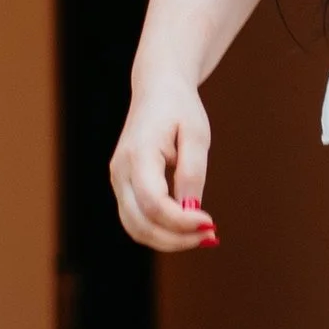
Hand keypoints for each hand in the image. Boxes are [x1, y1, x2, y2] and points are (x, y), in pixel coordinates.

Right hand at [110, 74, 216, 253]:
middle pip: (140, 223)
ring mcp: (118, 181)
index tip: (210, 222)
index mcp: (138, 155)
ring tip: (201, 235)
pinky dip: (160, 231)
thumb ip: (191, 172)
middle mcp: (120, 172)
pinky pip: (137, 220)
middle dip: (176, 238)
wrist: (156, 89)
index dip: (181, 221)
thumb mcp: (196, 134)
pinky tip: (187, 228)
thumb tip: (192, 210)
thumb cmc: (179, 108)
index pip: (154, 203)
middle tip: (210, 235)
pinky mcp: (124, 186)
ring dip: (168, 240)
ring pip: (135, 228)